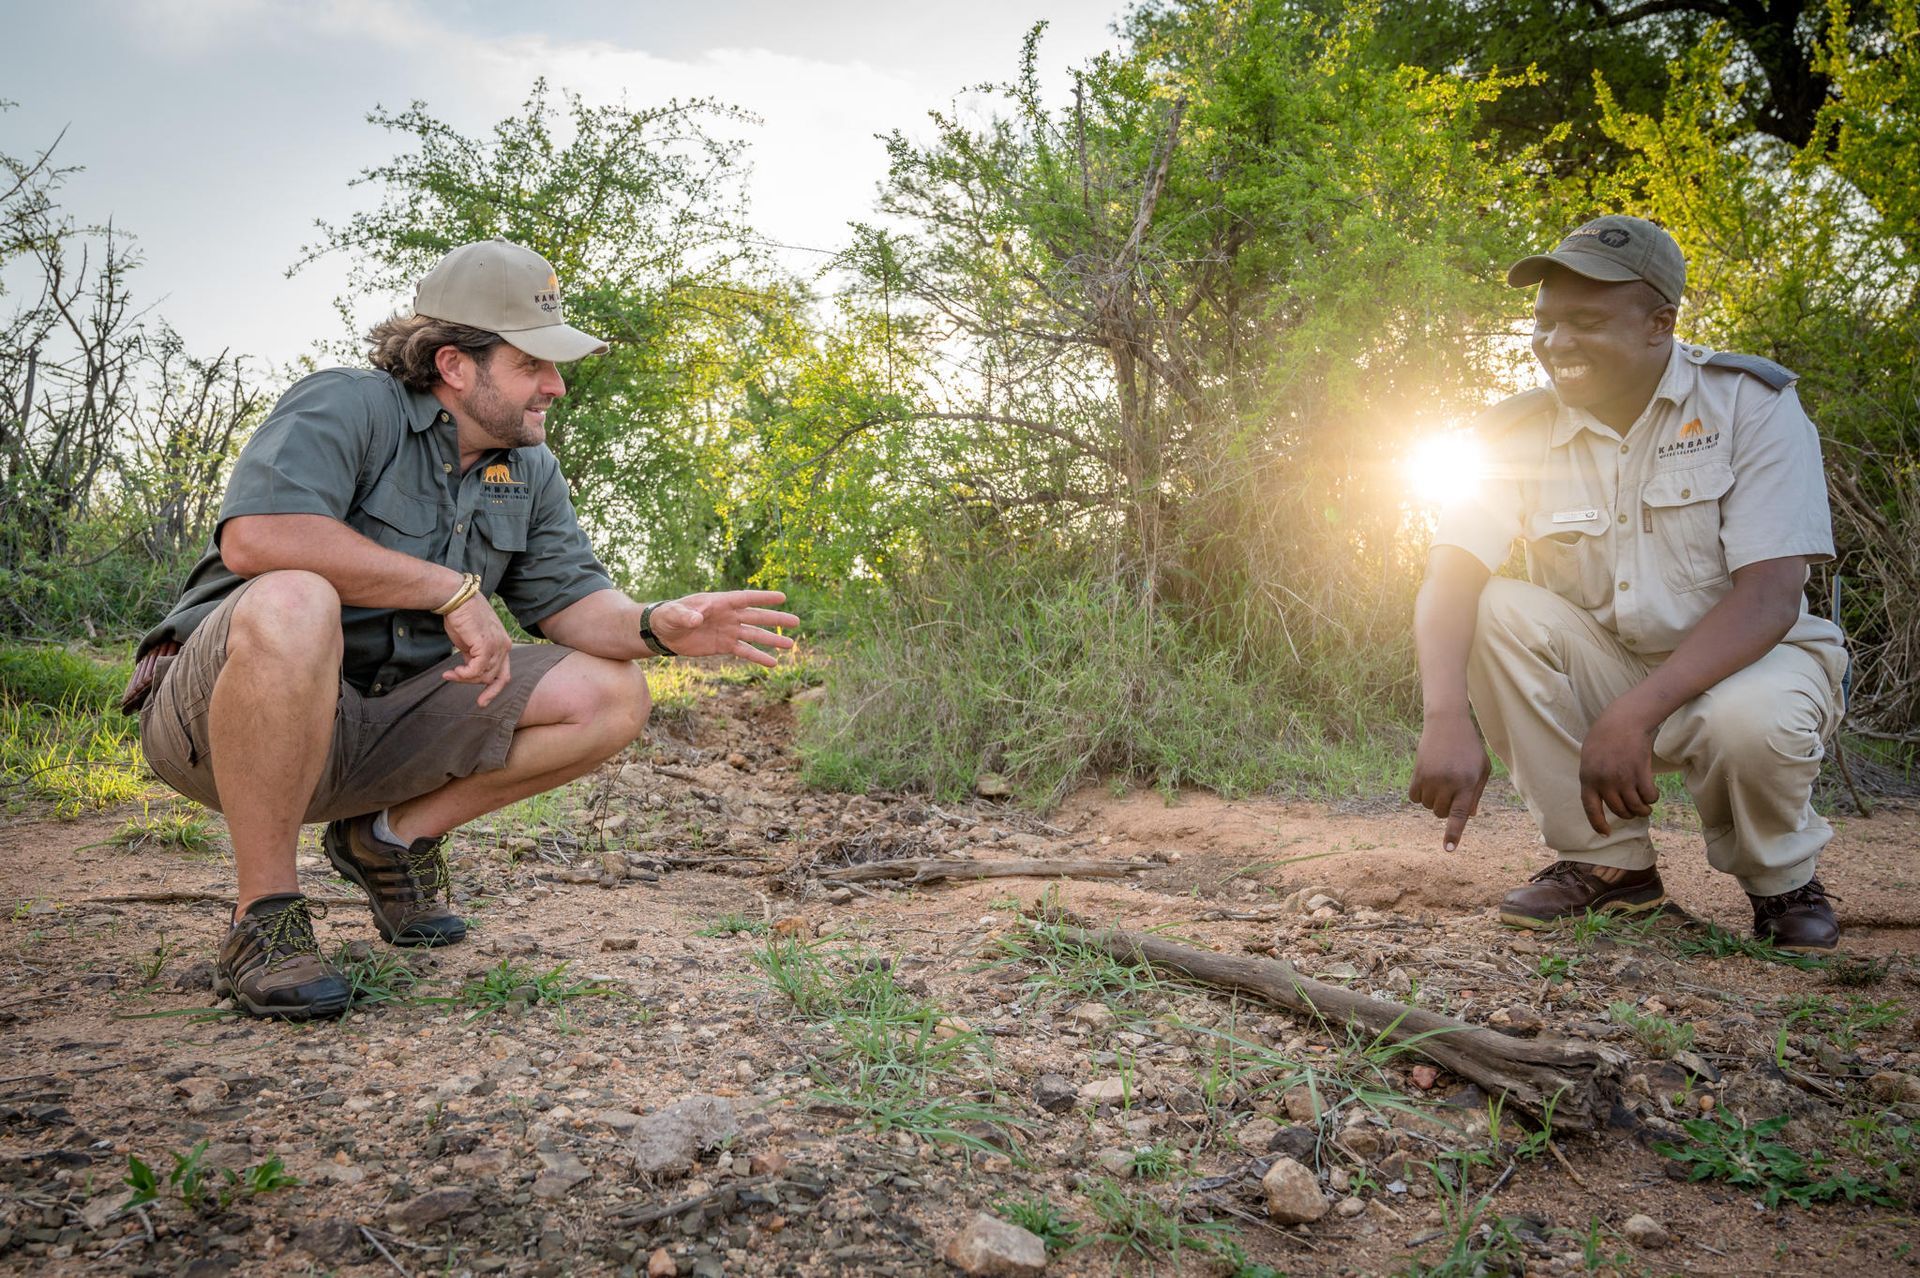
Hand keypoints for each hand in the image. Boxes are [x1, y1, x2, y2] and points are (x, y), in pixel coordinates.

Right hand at [442, 593, 512, 706]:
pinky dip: (464, 675)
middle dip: (473, 684)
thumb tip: (470, 670)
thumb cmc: (461, 617)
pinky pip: (476, 671)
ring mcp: (498, 646)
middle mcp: (505, 646)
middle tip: (453, 679)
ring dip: (464, 678)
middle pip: (494, 678)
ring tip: (449, 673)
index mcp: (503, 644)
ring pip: (484, 676)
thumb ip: (474, 656)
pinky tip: (452, 672)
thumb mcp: (470, 641)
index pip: (504, 674)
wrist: (456, 598)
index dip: (494, 690)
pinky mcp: (486, 645)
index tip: (481, 701)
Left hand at [646, 590, 799, 668]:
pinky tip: (773, 663)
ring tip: (790, 644)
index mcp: (718, 603)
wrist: (663, 632)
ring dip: (772, 640)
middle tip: (796, 622)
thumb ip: (685, 615)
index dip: (763, 598)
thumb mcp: (673, 614)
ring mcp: (728, 631)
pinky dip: (758, 657)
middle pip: (756, 616)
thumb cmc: (667, 616)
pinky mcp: (724, 646)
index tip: (782, 597)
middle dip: (775, 619)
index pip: (745, 599)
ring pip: (754, 635)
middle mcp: (728, 616)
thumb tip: (696, 619)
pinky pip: (744, 652)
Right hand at [1408, 713, 1491, 851]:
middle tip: (1452, 789)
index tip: (1448, 849)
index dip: (1453, 833)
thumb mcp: (1482, 769)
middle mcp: (1448, 783)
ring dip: (1434, 800)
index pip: (1460, 814)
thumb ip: (1476, 793)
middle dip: (1446, 807)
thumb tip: (1468, 816)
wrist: (1447, 724)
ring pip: (1428, 806)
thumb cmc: (1470, 748)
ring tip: (1442, 781)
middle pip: (1441, 813)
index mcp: (1467, 783)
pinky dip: (1420, 795)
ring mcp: (1430, 778)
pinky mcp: (1417, 774)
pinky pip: (1414, 798)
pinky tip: (1428, 781)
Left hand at [1578, 701, 1659, 834]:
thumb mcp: (1588, 758)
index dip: (1598, 823)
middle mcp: (1605, 782)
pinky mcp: (1641, 773)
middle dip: (1628, 814)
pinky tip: (1652, 793)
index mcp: (1588, 778)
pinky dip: (1653, 798)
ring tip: (1644, 806)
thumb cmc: (1604, 738)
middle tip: (1633, 810)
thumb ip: (1592, 779)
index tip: (1605, 833)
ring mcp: (1623, 778)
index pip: (1591, 809)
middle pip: (1619, 810)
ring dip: (1643, 809)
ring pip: (1636, 807)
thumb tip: (1600, 800)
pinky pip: (1649, 796)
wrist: (1623, 721)